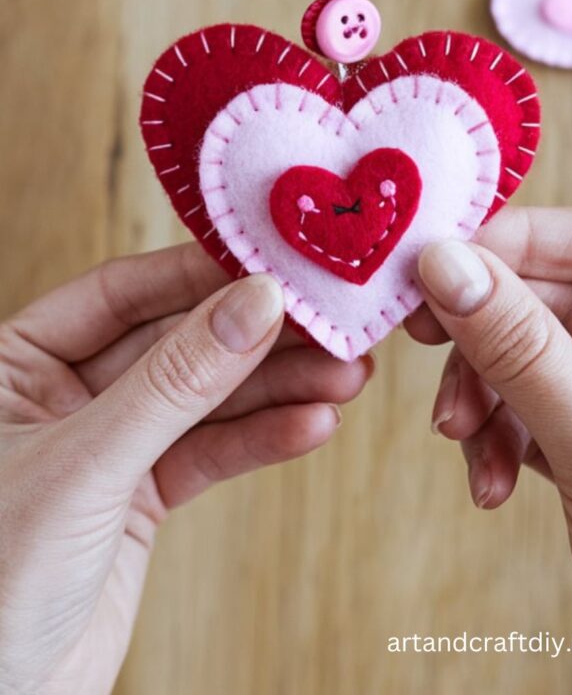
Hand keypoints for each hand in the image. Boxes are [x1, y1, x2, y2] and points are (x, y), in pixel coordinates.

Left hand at [0, 243, 372, 694]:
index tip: (272, 265)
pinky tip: (314, 424)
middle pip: (177, 343)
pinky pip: (209, 455)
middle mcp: (64, 394)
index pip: (120, 293)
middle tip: (329, 325)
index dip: (198, 274)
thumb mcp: (85, 465)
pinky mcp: (141, 498)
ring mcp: (108, 446)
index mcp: (17, 362)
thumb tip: (254, 304)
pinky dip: (262, 442)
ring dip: (276, 390)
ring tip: (346, 375)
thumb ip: (173, 383)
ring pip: (204, 401)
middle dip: (255, 339)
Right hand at [412, 208, 571, 694]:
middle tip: (418, 334)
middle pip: (558, 299)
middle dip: (486, 334)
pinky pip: (531, 408)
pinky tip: (492, 483)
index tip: (438, 260)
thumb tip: (445, 263)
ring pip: (533, 355)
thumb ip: (523, 350)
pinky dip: (499, 437)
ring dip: (485, 394)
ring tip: (460, 440)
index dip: (522, 243)